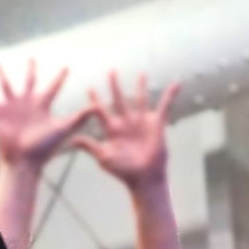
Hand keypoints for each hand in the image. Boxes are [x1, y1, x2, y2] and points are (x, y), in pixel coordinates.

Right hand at [0, 59, 95, 170]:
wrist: (24, 161)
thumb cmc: (44, 149)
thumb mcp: (62, 128)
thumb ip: (79, 117)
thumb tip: (97, 107)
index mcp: (42, 106)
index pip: (53, 87)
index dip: (60, 77)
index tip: (67, 67)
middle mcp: (27, 104)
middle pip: (30, 82)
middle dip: (31, 71)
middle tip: (32, 58)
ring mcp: (12, 107)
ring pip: (6, 85)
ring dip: (1, 73)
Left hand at [72, 72, 180, 190]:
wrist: (144, 177)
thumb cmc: (124, 170)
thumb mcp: (104, 157)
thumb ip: (90, 146)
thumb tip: (72, 139)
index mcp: (113, 129)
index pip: (102, 111)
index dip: (95, 100)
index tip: (90, 88)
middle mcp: (127, 123)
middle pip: (120, 99)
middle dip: (115, 86)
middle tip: (112, 71)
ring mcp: (141, 122)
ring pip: (141, 99)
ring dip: (141, 86)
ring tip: (142, 74)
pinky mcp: (156, 123)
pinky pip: (164, 105)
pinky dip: (170, 95)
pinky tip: (176, 84)